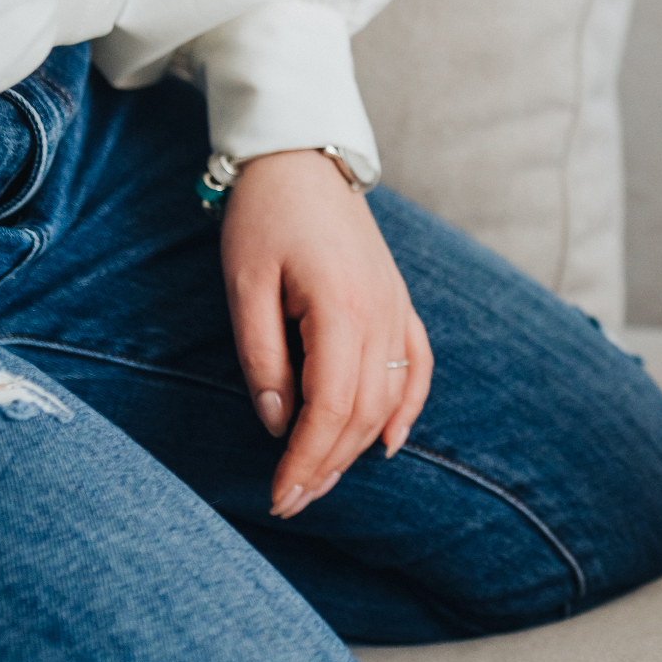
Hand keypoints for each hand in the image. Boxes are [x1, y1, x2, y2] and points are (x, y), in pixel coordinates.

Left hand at [220, 150, 432, 517]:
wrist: (303, 159)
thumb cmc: (265, 217)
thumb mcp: (244, 286)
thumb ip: (263, 358)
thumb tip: (278, 423)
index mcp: (343, 312)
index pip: (330, 409)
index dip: (306, 460)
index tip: (280, 496)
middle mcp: (382, 317)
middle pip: (363, 414)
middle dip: (328, 466)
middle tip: (291, 501)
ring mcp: (398, 311)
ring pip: (389, 400)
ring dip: (357, 448)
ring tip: (323, 481)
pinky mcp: (399, 304)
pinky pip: (417, 369)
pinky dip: (407, 411)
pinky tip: (389, 445)